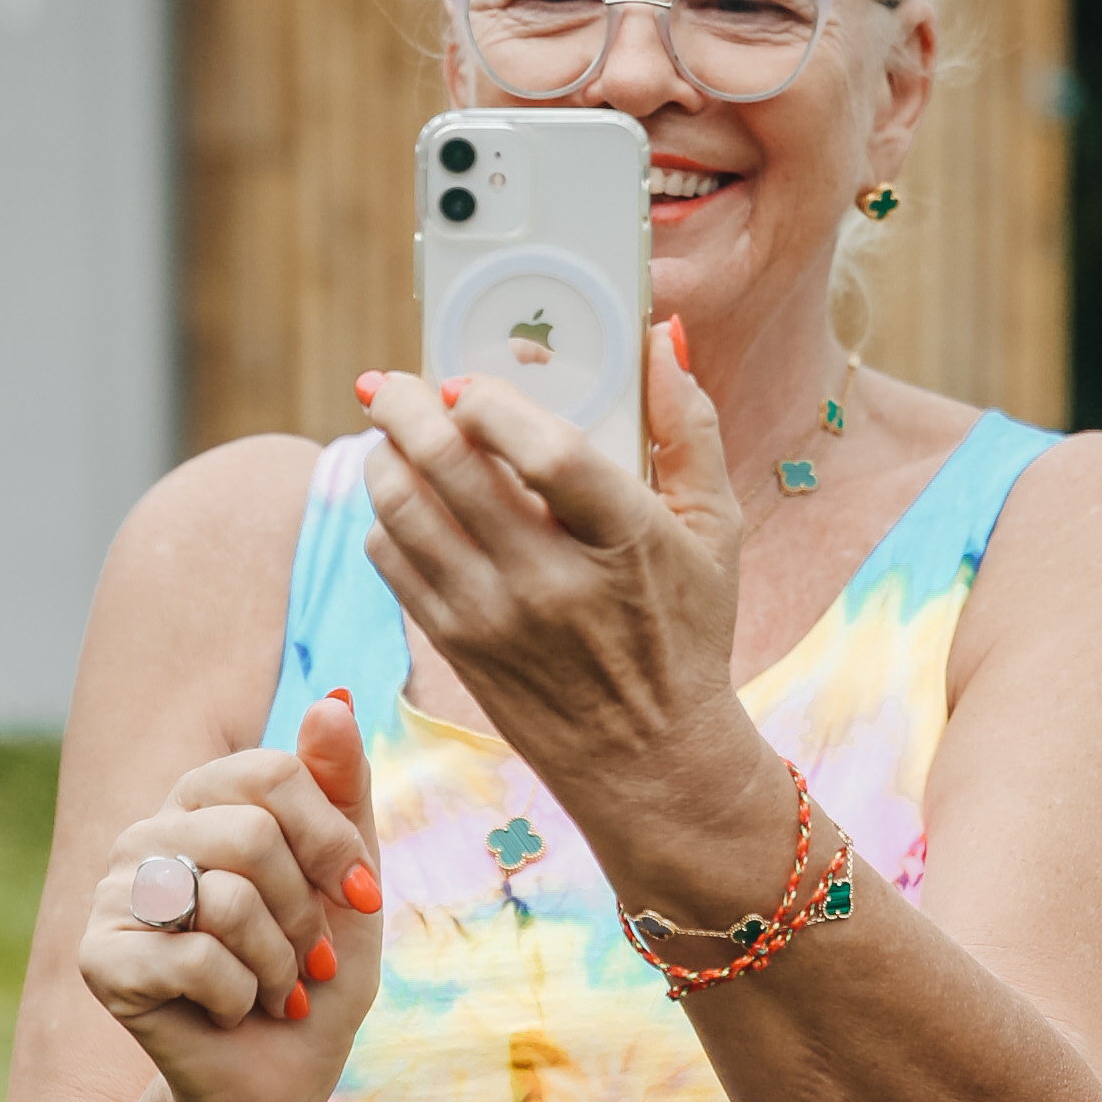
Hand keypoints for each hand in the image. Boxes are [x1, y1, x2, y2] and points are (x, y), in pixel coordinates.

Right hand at [78, 695, 381, 1101]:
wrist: (274, 1085)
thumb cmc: (312, 977)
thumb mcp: (350, 877)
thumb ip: (343, 789)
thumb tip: (339, 696)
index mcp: (202, 799)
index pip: (276, 771)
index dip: (332, 841)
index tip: (359, 897)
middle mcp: (148, 833)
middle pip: (253, 833)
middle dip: (304, 914)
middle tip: (304, 960)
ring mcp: (113, 893)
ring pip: (229, 897)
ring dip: (277, 962)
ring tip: (269, 989)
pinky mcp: (99, 960)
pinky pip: (198, 959)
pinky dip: (239, 1000)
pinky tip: (228, 1015)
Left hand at [360, 325, 771, 892]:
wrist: (650, 760)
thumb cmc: (686, 631)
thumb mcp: (716, 529)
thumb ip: (689, 428)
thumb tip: (659, 340)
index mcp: (627, 541)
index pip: (550, 454)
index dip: (493, 403)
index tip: (467, 382)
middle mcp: (553, 582)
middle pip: (452, 470)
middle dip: (406, 409)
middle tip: (394, 383)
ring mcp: (495, 619)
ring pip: (403, 512)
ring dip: (385, 457)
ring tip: (392, 434)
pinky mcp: (457, 646)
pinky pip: (391, 560)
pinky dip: (385, 517)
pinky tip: (403, 498)